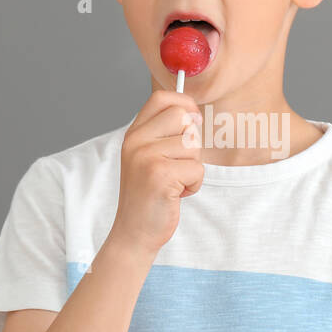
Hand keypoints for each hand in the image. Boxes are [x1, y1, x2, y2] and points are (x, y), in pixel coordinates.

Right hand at [105, 89, 204, 259]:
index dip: (185, 104)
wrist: (134, 232)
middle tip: (179, 164)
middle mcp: (136, 141)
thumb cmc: (149, 196)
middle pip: (183, 116)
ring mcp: (146, 157)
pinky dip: (194, 185)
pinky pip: (197, 169)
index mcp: (134, 134)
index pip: (162, 98)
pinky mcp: (160, 175)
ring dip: (193, 167)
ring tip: (175, 182)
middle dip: (192, 142)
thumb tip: (195, 113)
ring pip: (193, 144)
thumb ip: (164, 134)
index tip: (192, 121)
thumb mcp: (149, 157)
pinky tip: (176, 194)